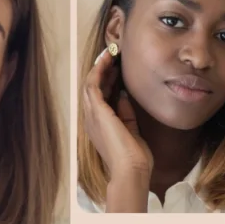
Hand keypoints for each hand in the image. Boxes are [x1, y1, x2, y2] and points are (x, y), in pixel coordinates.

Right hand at [82, 46, 152, 211]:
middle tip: (112, 55)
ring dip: (99, 67)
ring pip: (90, 83)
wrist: (130, 170)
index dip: (106, 80)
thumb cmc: (134, 158)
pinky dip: (98, 71)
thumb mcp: (131, 130)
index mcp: (99, 125)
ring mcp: (91, 114)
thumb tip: (123, 96)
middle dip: (102, 70)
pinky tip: (107, 60)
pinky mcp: (96, 111)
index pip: (100, 96)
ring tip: (109, 53)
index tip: (116, 67)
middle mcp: (91, 118)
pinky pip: (92, 85)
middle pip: (93, 87)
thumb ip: (126, 113)